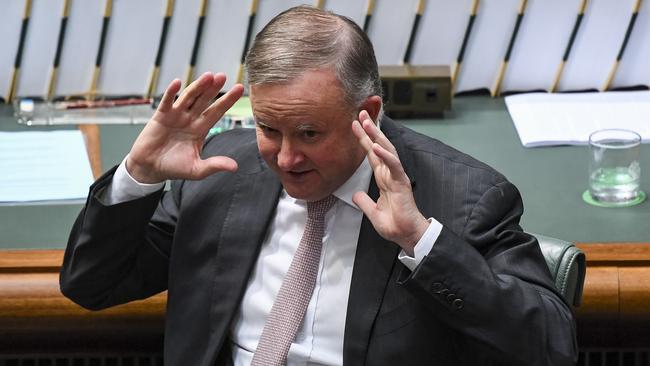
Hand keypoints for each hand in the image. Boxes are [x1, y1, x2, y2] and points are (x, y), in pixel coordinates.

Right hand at [126, 72, 243, 182]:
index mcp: (201, 128)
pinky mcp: (161, 116)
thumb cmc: (174, 168)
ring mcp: (176, 115)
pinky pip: (167, 102)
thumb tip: (235, 167)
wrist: (151, 169)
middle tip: (223, 76)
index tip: (239, 88)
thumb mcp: (197, 169)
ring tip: (208, 76)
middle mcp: (190, 119)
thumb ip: (214, 165)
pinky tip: (177, 83)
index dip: (227, 100)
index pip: (217, 111)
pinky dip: (171, 93)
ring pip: (188, 97)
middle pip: (204, 100)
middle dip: (213, 88)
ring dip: (197, 86)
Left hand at [351, 111, 429, 254]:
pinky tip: (377, 145)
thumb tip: (355, 195)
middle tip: (361, 114)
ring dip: (376, 135)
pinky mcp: (402, 182)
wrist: (407, 235)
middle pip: (378, 147)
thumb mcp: (373, 213)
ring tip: (367, 122)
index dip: (363, 140)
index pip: (371, 155)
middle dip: (369, 130)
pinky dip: (385, 155)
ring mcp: (396, 176)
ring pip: (386, 150)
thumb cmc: (395, 225)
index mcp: (383, 179)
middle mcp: (390, 174)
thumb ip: (364, 202)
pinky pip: (393, 165)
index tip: (355, 126)